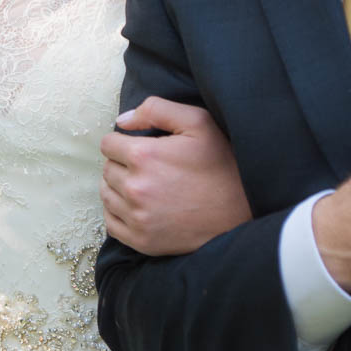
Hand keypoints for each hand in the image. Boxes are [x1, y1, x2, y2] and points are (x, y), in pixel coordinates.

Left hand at [99, 96, 251, 255]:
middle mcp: (135, 188)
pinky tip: (139, 207)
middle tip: (148, 167)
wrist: (243, 211)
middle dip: (122, 164)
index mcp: (144, 156)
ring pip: (106, 195)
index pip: (108, 144)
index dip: (123, 142)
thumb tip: (122, 120)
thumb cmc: (221, 163)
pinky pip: (111, 223)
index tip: (140, 147)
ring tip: (144, 185)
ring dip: (118, 187)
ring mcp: (137, 217)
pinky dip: (119, 213)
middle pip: (107, 169)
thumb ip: (155, 109)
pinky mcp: (142, 241)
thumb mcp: (197, 122)